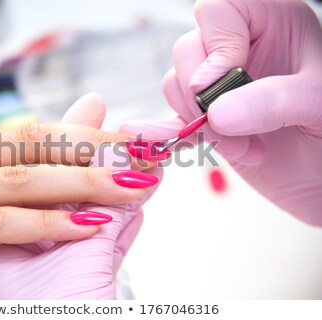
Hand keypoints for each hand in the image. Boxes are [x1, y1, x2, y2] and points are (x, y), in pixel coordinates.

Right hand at [0, 94, 144, 295]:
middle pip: (37, 148)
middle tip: (141, 154)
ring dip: (82, 183)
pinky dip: (44, 223)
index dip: (80, 133)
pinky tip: (83, 226)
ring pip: (24, 180)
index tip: (121, 138)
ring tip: (128, 186)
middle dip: (93, 150)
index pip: (31, 134)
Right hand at [162, 0, 321, 224]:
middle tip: (230, 125)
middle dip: (202, 93)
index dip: (216, 44)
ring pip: (176, 84)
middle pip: (188, 50)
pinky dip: (173, 134)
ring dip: (198, 121)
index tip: (226, 80)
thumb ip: (272, 100)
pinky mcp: (207, 120)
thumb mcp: (317, 105)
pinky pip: (173, 118)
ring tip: (242, 147)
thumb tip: (217, 111)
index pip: (220, 11)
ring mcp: (220, 88)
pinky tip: (180, 145)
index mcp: (273, 25)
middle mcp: (241, 51)